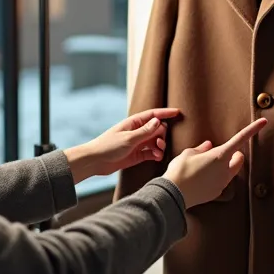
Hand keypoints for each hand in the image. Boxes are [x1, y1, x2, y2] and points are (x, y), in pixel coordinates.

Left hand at [64, 108, 179, 182]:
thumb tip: (159, 121)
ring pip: (156, 141)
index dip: (166, 113)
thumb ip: (145, 131)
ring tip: (159, 152)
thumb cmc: (108, 146)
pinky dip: (156, 154)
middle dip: (162, 134)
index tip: (178, 113)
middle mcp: (137, 132)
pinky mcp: (137, 155)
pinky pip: (152, 153)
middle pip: (157, 129)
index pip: (153, 115)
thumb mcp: (128, 138)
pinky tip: (157, 158)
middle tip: (160, 142)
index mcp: (134, 123)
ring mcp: (138, 143)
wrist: (95, 161)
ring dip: (160, 146)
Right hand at [163, 118, 267, 207]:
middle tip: (221, 153)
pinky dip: (214, 177)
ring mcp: (222, 183)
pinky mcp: (216, 192)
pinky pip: (220, 181)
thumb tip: (207, 146)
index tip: (263, 122)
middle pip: (238, 159)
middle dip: (234, 155)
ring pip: (229, 171)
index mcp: (220, 156)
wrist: (173, 194)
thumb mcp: (188, 153)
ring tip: (203, 167)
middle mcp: (225, 170)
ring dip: (222, 166)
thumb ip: (201, 149)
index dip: (252, 129)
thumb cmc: (180, 171)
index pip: (240, 139)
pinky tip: (200, 178)